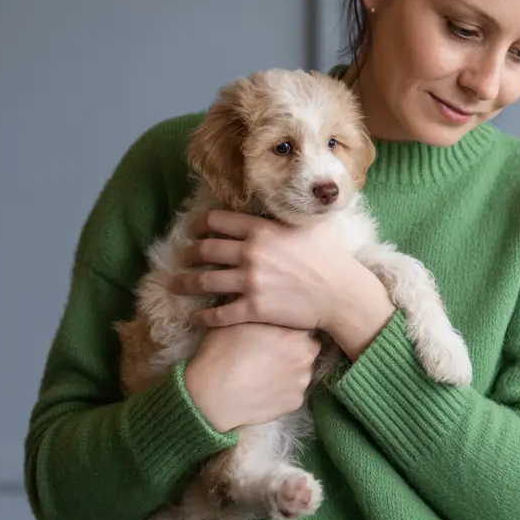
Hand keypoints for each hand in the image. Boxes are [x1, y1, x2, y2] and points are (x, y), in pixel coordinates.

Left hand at [171, 211, 394, 350]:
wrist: (342, 293)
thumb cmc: (331, 257)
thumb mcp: (308, 225)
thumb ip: (285, 215)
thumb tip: (274, 203)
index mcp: (261, 230)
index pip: (218, 221)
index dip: (200, 224)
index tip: (193, 229)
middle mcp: (250, 253)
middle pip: (205, 250)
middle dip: (189, 253)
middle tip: (183, 256)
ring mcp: (250, 282)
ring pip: (205, 281)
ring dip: (185, 283)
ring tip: (176, 284)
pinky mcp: (253, 310)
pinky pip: (219, 313)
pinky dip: (203, 316)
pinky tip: (196, 316)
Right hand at [183, 323, 320, 431]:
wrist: (213, 395)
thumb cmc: (221, 353)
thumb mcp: (234, 321)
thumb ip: (253, 311)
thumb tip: (256, 301)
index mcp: (294, 331)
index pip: (302, 323)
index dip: (288, 326)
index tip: (275, 331)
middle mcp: (305, 354)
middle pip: (307, 346)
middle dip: (294, 348)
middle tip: (270, 353)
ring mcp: (303, 380)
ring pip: (302, 371)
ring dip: (290, 370)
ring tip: (265, 373)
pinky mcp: (296, 402)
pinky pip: (293, 392)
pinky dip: (283, 390)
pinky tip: (264, 389)